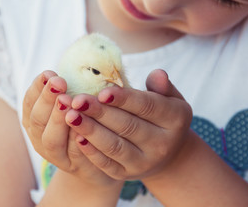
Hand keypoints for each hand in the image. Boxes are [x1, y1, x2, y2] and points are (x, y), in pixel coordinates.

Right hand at [22, 71, 119, 186]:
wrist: (94, 160)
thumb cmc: (84, 122)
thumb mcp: (73, 103)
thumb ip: (70, 86)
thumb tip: (81, 50)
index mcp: (35, 120)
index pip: (29, 102)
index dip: (37, 88)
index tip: (49, 73)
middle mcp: (40, 138)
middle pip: (37, 120)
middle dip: (47, 99)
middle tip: (60, 82)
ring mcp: (55, 156)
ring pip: (51, 140)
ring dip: (58, 120)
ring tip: (68, 103)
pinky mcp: (74, 167)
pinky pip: (74, 155)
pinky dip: (77, 142)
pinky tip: (83, 129)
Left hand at [65, 69, 192, 179]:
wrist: (167, 153)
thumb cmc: (162, 116)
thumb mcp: (170, 99)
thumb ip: (161, 87)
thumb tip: (158, 74)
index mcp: (175, 119)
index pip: (147, 106)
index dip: (124, 99)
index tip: (102, 91)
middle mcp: (163, 144)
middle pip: (128, 126)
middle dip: (100, 113)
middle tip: (77, 100)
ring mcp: (144, 162)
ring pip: (115, 146)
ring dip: (91, 131)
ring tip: (71, 116)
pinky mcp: (127, 174)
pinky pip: (107, 164)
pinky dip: (91, 152)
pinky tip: (76, 137)